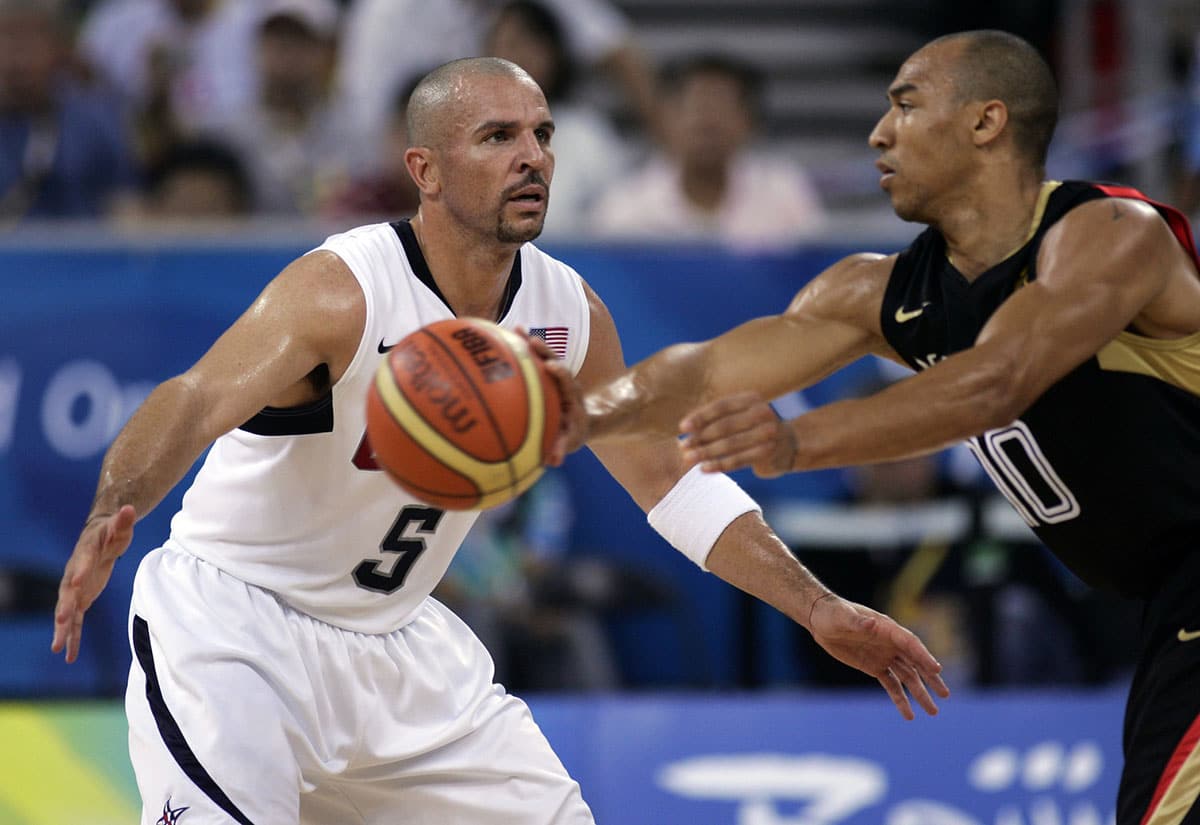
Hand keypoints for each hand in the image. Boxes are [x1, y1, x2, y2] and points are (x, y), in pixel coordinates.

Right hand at [52, 505, 135, 662]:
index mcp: (84, 554)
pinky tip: (68, 655)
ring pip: (67, 611)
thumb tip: (130, 508)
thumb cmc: (111, 532)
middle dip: (64, 606)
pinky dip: (73, 637)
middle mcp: (74, 574)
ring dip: (63, 629)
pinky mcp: (81, 599)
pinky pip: (76, 621)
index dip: (80, 572)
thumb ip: (123, 520)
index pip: (82, 562)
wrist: (99, 538)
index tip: (76, 582)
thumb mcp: (120, 527)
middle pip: (67, 592)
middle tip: (60, 620)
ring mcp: (75, 589)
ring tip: (57, 647)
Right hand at [525, 333, 585, 465]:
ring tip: (514, 329)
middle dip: (544, 350)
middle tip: (530, 340)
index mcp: (572, 396)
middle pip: (555, 360)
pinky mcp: (542, 373)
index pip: (568, 381)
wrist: (580, 420)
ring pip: (542, 355)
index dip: (560, 373)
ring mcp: (552, 375)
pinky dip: (517, 349)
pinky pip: (529, 360)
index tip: (551, 366)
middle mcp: (563, 381)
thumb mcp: (570, 441)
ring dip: (528, 343)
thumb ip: (561, 447)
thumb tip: (554, 461)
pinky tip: (498, 338)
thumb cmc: (572, 433)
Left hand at [680, 392, 795, 476]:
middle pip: (724, 426)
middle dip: (701, 437)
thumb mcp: (740, 415)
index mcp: (751, 399)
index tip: (682, 428)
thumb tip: (684, 428)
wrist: (788, 445)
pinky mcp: (768, 453)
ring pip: (730, 445)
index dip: (700, 417)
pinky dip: (719, 465)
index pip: (721, 407)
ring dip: (706, 452)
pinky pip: (739, 461)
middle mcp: (762, 413)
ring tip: (689, 459)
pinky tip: (704, 469)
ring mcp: (768, 433)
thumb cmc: (753, 428)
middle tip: (683, 446)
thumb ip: (717, 417)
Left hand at [808, 592, 949, 719]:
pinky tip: (909, 715)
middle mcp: (891, 643)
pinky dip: (900, 699)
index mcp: (887, 629)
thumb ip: (858, 622)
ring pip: (908, 676)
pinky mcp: (874, 667)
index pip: (910, 644)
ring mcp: (884, 656)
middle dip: (931, 678)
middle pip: (916, 662)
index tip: (936, 670)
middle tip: (945, 695)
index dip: (923, 656)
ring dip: (920, 693)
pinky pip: (891, 684)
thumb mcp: (843, 617)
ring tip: (933, 711)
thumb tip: (872, 624)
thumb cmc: (833, 613)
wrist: (821, 619)